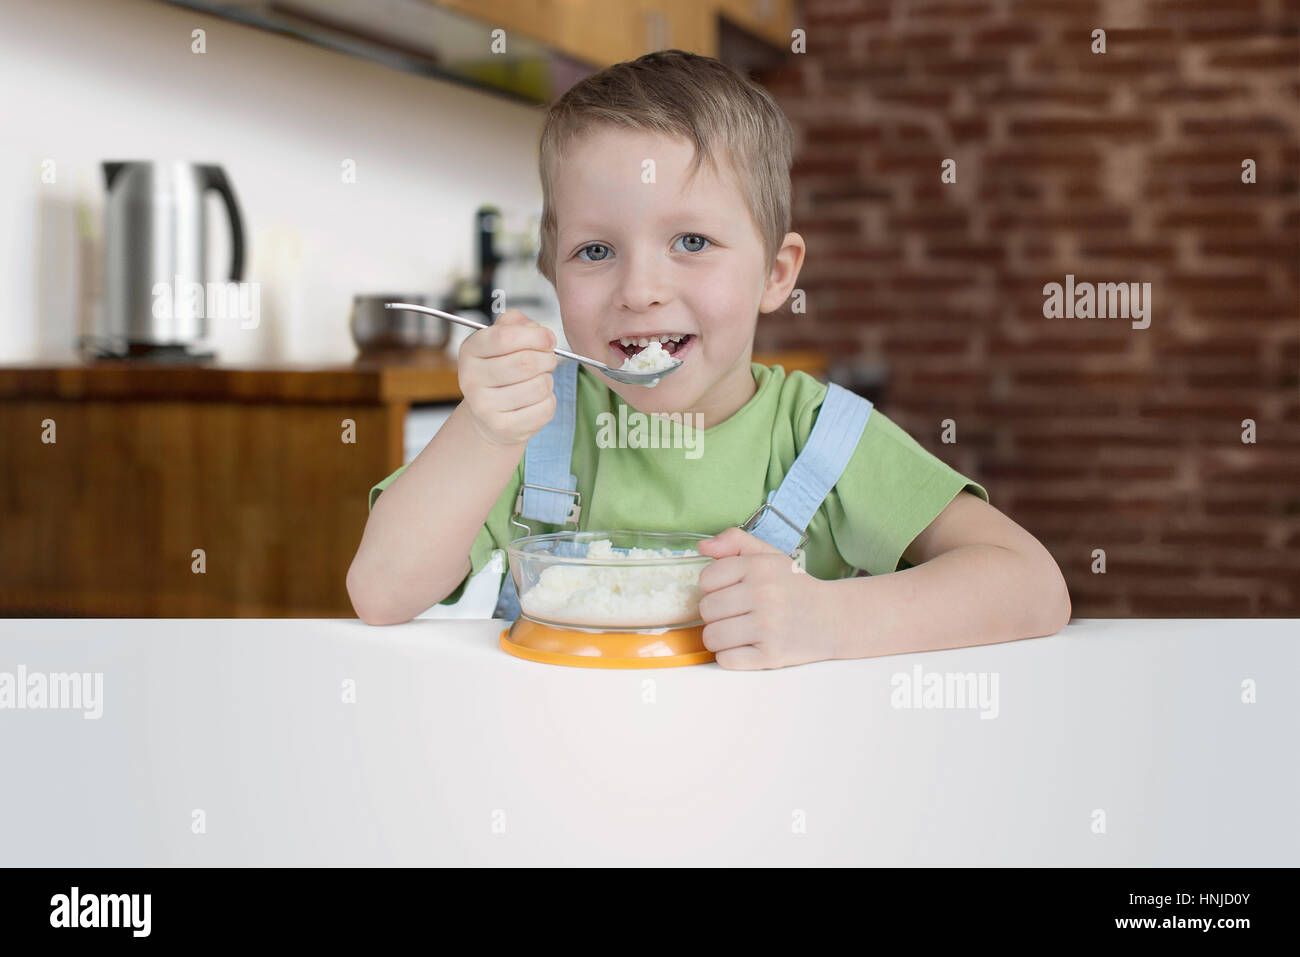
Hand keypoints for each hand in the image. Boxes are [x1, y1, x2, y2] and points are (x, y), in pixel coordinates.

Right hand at [458, 309, 558, 446]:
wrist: (487, 416)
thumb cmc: (499, 372)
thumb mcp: (499, 340)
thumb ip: (515, 323)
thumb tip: (536, 329)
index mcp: (470, 352)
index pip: (504, 337)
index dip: (535, 335)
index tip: (548, 338)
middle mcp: (471, 380)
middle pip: (526, 362)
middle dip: (547, 358)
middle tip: (547, 360)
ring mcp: (485, 407)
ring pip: (539, 386)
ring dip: (548, 380)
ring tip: (538, 380)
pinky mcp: (504, 427)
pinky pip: (545, 408)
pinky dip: (549, 400)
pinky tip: (536, 400)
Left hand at [695, 527, 842, 669]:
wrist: (835, 619)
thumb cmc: (794, 587)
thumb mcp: (770, 556)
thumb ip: (735, 542)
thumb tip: (702, 547)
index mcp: (760, 567)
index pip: (707, 579)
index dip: (713, 587)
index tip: (729, 590)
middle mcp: (764, 594)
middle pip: (706, 609)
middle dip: (715, 613)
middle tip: (734, 613)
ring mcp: (768, 627)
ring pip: (712, 637)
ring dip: (719, 637)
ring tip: (736, 631)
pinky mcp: (771, 656)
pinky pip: (726, 660)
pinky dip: (730, 656)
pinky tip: (745, 646)